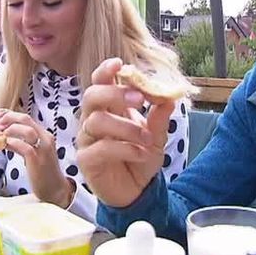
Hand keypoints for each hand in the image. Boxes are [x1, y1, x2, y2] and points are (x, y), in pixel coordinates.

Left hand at [0, 110, 73, 207]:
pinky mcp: (38, 160)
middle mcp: (45, 138)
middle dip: (6, 118)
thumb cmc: (41, 173)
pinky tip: (1, 145)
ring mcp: (43, 148)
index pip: (24, 117)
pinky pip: (24, 146)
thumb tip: (2, 137)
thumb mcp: (30, 154)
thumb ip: (19, 144)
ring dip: (8, 129)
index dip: (6, 115)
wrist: (55, 190)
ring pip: (26, 129)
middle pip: (25, 118)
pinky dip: (11, 143)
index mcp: (43, 134)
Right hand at [76, 58, 174, 206]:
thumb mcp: (156, 137)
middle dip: (115, 93)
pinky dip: (126, 148)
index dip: (105, 71)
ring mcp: (87, 140)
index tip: (119, 63)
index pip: (100, 83)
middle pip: (91, 96)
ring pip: (97, 121)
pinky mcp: (86, 160)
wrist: (136, 190)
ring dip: (127, 127)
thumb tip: (169, 96)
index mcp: (109, 109)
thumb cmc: (140, 158)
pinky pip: (101, 148)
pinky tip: (141, 153)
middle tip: (139, 99)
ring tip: (146, 138)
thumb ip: (159, 117)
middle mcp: (93, 120)